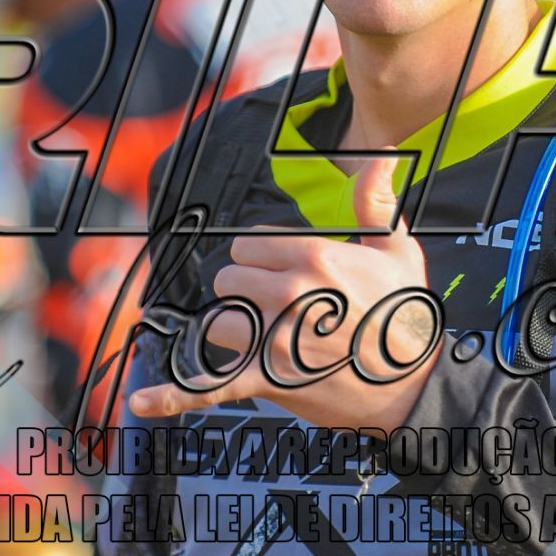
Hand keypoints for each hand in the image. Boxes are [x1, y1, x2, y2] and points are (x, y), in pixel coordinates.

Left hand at [127, 153, 440, 430]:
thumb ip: (376, 202)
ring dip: (235, 331)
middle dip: (248, 293)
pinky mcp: (268, 379)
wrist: (413, 385)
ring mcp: (276, 337)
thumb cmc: (405, 317)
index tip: (291, 275)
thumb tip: (383, 155)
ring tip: (270, 340)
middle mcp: (290, 291)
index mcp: (315, 256)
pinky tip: (142, 400)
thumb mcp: (398, 251)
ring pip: (217, 322)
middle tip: (285, 311)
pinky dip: (173, 396)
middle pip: (228, 279)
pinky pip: (209, 386)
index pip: (249, 244)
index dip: (265, 260)